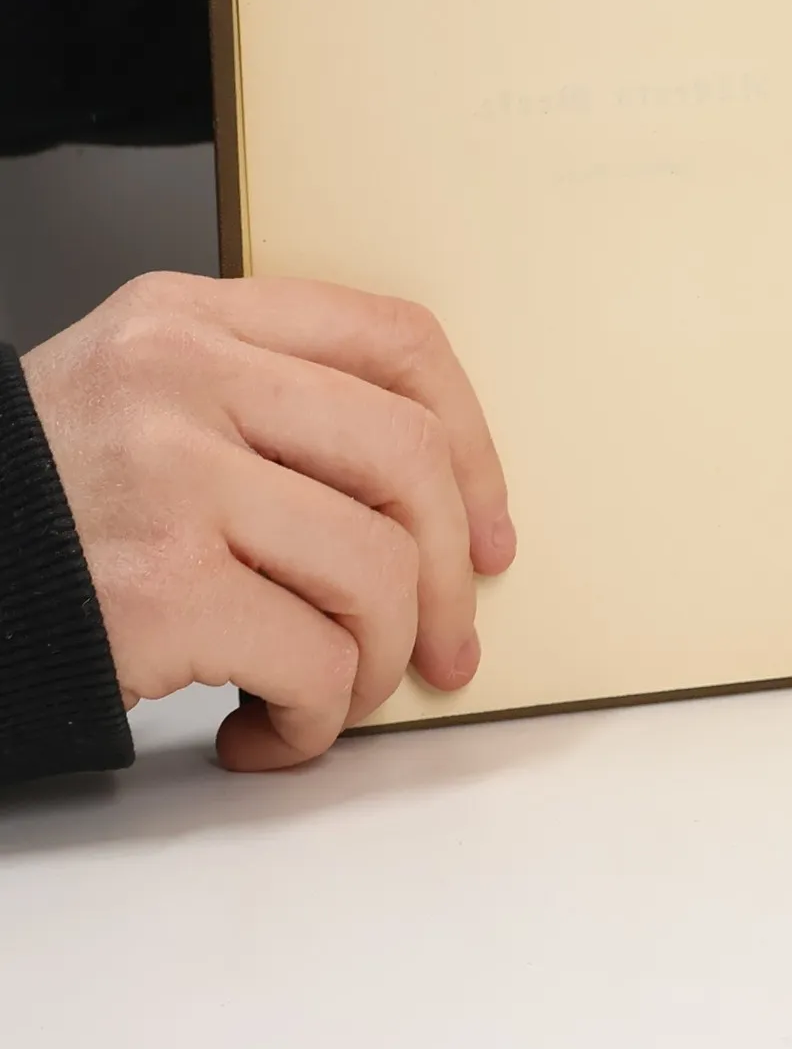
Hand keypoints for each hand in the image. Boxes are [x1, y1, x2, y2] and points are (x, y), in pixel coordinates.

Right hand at [19, 272, 514, 771]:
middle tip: (446, 644)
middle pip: (410, 456)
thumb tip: (432, 499)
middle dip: (451, 571)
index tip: (488, 528)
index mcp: (191, 319)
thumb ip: (265, 406)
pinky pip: (315, 658)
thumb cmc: (32, 511)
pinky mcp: (154, 590)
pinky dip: (314, 717)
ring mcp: (169, 478)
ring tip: (332, 693)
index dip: (474, 443)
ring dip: (379, 659)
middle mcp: (184, 378)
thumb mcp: (137, 403)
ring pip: (378, 566)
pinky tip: (266, 730)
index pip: (397, 341)